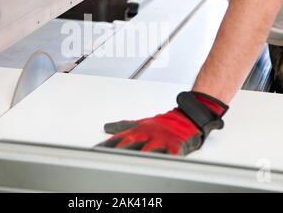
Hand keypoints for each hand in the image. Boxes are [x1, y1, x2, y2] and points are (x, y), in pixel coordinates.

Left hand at [97, 91, 227, 154]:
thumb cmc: (163, 123)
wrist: (187, 117)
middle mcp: (147, 136)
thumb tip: (106, 127)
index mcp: (137, 131)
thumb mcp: (140, 123)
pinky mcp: (175, 147)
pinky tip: (158, 166)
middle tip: (105, 160)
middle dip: (116, 153)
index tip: (95, 152)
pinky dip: (164, 160)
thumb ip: (122, 127)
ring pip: (147, 151)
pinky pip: (169, 155)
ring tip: (126, 166)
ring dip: (137, 158)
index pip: (117, 139)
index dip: (105, 146)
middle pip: (128, 146)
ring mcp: (161, 142)